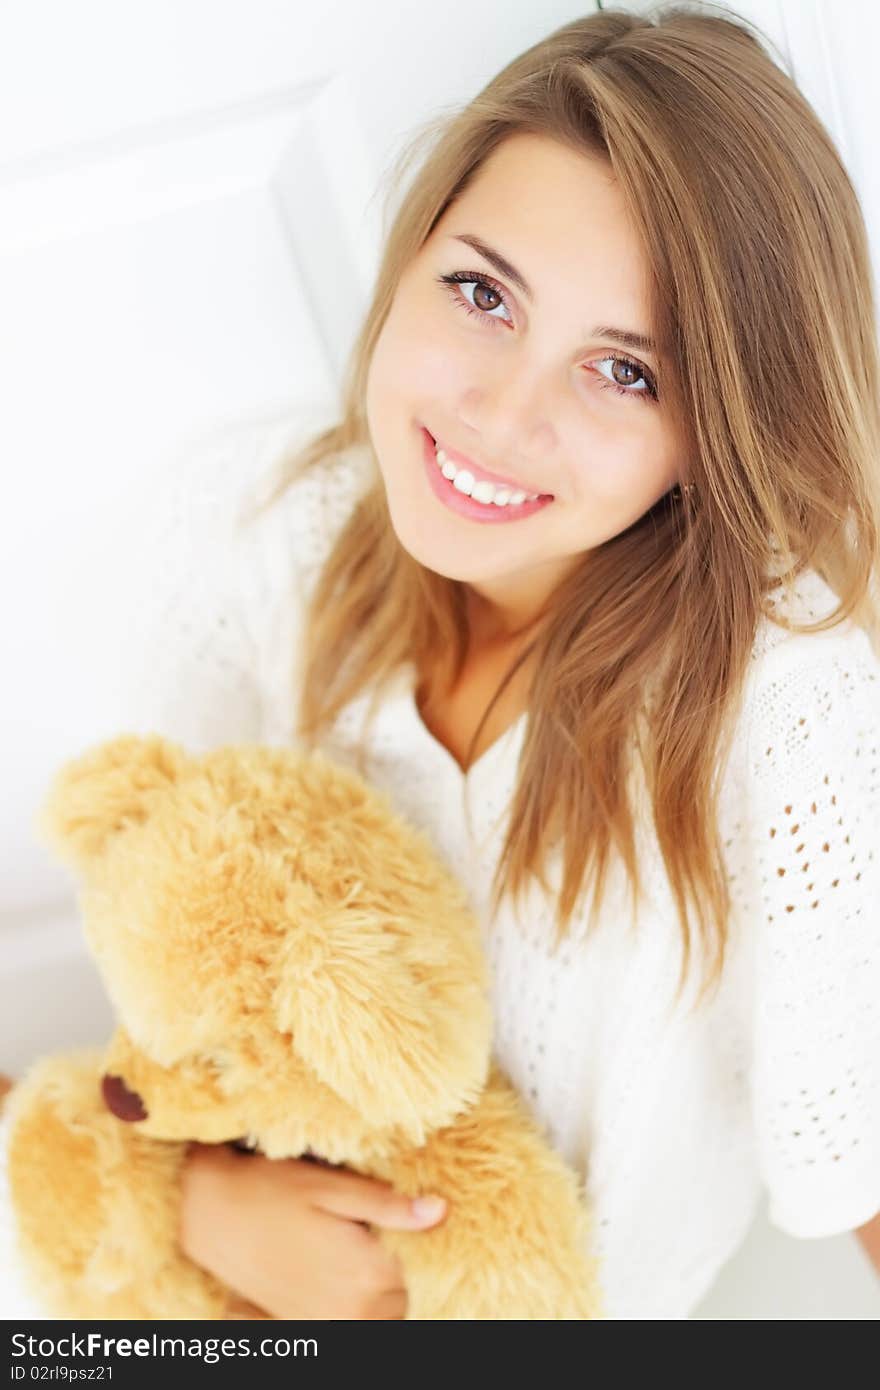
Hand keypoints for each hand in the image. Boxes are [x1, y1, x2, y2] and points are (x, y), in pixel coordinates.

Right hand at [178, 1142, 447, 1319]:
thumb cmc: (272, 1189)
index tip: (389, 1215)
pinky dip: (350, 1305)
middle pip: (401, 1297)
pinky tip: (332, 1271)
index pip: (418, 1267)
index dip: (408, 1238)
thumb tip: (439, 1211)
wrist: (210, 1213)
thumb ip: (387, 1205)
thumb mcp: (332, 1186)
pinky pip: (348, 1324)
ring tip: (346, 1249)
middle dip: (392, 1266)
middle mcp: (350, 1311)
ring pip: (378, 1316)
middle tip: (363, 1229)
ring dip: (374, 1290)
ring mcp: (325, 1324)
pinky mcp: (302, 1327)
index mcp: (367, 1273)